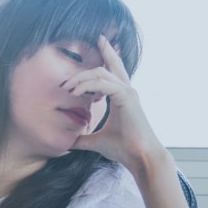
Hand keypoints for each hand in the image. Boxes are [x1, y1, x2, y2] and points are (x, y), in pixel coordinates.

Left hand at [67, 36, 164, 174]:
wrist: (140, 157)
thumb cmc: (123, 149)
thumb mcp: (96, 141)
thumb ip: (83, 139)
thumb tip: (68, 143)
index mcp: (122, 96)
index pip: (111, 71)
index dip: (104, 58)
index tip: (91, 51)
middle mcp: (126, 90)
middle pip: (108, 65)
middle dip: (90, 62)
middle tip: (68, 76)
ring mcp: (128, 92)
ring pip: (101, 73)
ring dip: (81, 78)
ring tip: (67, 87)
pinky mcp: (126, 97)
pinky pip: (104, 84)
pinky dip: (88, 85)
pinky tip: (76, 92)